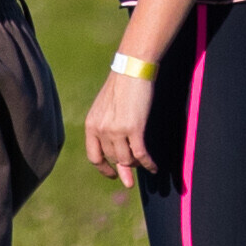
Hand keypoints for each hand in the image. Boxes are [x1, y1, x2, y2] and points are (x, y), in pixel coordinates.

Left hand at [82, 67, 155, 188]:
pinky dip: (148, 164)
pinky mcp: (133, 128)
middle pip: (113, 158)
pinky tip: (154, 168)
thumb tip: (117, 152)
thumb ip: (109, 131)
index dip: (104, 169)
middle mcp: (101, 129)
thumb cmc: (122, 87)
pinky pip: (140, 154)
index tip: (113, 175)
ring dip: (136, 164)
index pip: (94, 156)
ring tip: (144, 164)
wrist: (132, 69)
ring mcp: (116, 130)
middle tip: (134, 174)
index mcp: (91, 124)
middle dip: (125, 166)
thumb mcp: (108, 110)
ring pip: (127, 159)